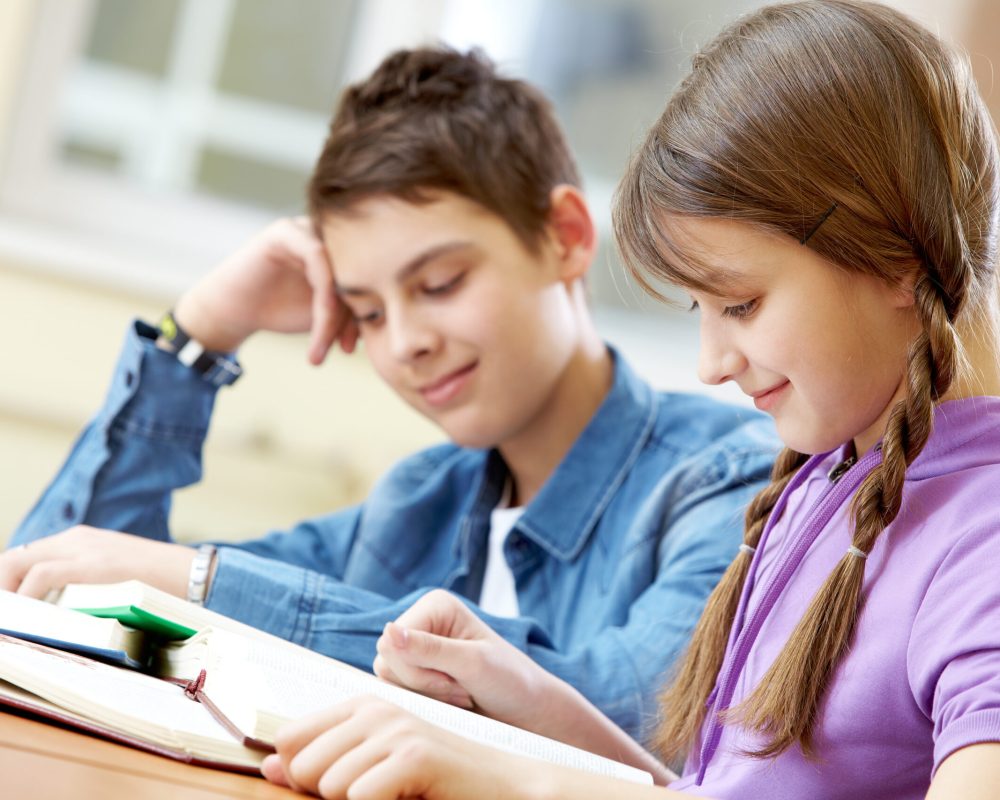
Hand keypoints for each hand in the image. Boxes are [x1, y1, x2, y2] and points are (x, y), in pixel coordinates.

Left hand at [0, 526, 195, 598]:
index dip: (6, 581)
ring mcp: (83, 548)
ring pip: (18, 562)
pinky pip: (42, 575)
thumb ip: (84, 580)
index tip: (6, 606)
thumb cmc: (156, 582)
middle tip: (4, 614)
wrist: (191, 575)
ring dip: (5, 592)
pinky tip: (26, 614)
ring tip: (8, 618)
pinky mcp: (92, 564)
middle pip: (14, 558)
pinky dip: (26, 595)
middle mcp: (75, 538)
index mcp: (80, 539)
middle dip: (1, 586)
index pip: (25, 556)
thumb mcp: (112, 573)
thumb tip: (52, 608)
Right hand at [173, 217, 357, 363]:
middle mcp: (326, 236)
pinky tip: (317, 326)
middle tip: (343, 349)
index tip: (351, 349)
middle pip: (357, 276)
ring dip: (334, 315)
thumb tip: (391, 320)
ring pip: (340, 272)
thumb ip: (355, 311)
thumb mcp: (327, 316)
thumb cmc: (281, 310)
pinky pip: (319, 260)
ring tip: (322, 346)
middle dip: (352, 319)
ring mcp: (307, 229)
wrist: (234, 311)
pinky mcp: (286, 231)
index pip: (368, 281)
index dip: (364, 317)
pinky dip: (323, 298)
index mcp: (341, 252)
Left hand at [261, 695, 537, 799]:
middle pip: (301, 766)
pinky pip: (359, 797)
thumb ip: (320, 764)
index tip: (336, 786)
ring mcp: (396, 729)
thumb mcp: (371, 767)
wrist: (498, 784)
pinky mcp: (416, 755)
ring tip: (394, 795)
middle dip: (325, 793)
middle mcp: (374, 709)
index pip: (287, 739)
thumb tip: (267, 766)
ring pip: (328, 786)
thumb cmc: (433, 780)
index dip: (301, 774)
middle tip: (375, 792)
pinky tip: (407, 798)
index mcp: (360, 706)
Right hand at [373, 590, 560, 736]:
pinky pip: (396, 691)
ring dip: (424, 695)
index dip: (417, 669)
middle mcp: (422, 622)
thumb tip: (388, 632)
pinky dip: (422, 702)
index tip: (455, 678)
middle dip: (422, 684)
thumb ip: (429, 649)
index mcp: (434, 606)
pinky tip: (450, 701)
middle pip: (386, 660)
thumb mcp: (471, 663)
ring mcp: (418, 648)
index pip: (390, 641)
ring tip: (459, 693)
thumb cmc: (509, 680)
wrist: (525, 709)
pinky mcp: (417, 672)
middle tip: (459, 688)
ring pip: (388, 679)